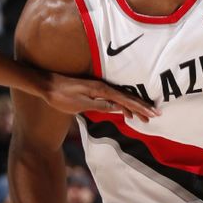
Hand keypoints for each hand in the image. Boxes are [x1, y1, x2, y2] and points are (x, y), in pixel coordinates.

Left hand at [40, 72, 160, 121]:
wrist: (47, 85)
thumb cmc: (61, 96)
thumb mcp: (80, 104)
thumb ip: (100, 105)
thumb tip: (118, 108)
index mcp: (102, 90)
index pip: (125, 100)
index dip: (140, 108)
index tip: (151, 114)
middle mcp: (103, 87)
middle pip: (127, 98)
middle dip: (142, 107)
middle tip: (155, 116)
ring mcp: (100, 88)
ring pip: (122, 98)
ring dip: (134, 107)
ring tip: (144, 117)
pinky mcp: (95, 90)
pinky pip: (114, 98)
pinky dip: (123, 105)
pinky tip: (125, 113)